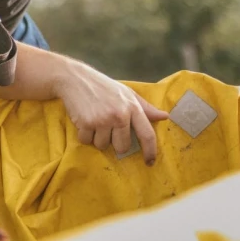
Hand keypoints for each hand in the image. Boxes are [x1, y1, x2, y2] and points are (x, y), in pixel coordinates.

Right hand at [54, 57, 168, 164]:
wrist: (75, 78)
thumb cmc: (103, 86)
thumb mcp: (126, 93)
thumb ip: (145, 107)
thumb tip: (165, 116)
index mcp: (132, 107)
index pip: (147, 134)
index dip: (150, 151)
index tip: (150, 162)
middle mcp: (120, 115)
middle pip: (122, 147)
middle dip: (115, 143)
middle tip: (107, 129)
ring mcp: (103, 120)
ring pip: (103, 146)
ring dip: (97, 138)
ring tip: (94, 121)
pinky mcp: (87, 123)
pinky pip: (87, 142)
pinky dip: (84, 135)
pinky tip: (83, 121)